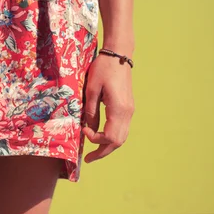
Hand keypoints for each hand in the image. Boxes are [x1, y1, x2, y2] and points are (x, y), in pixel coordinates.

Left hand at [82, 48, 134, 162]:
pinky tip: (101, 136)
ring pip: (122, 137)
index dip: (95, 139)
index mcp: (119, 109)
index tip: (83, 131)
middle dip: (103, 152)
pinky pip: (122, 128)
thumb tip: (87, 128)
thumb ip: (90, 111)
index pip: (109, 137)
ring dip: (108, 146)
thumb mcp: (92, 89)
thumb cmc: (103, 68)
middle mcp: (127, 113)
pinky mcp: (128, 107)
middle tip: (88, 159)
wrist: (119, 54)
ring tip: (94, 151)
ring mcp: (130, 110)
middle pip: (118, 141)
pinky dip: (112, 136)